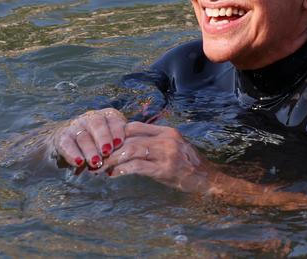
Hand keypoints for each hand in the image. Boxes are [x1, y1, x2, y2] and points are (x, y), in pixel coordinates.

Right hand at [54, 108, 127, 169]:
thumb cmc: (100, 140)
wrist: (71, 140)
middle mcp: (90, 118)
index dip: (117, 131)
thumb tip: (136, 150)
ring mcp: (76, 127)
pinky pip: (67, 144)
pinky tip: (79, 162)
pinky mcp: (63, 137)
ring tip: (96, 162)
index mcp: (106, 116)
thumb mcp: (113, 137)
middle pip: (97, 124)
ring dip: (90, 150)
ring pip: (83, 136)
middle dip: (103, 138)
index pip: (113, 120)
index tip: (120, 143)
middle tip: (107, 152)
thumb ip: (122, 141)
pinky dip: (72, 153)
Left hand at [102, 122, 218, 191]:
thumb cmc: (190, 166)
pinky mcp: (165, 169)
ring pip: (131, 150)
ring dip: (113, 159)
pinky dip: (122, 170)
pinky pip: (138, 167)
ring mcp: (167, 153)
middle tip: (96, 156)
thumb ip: (156, 144)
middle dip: (110, 147)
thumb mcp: (175, 148)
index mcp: (167, 132)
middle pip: (130, 137)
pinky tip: (114, 175)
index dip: (117, 133)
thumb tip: (129, 146)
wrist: (209, 180)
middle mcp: (167, 139)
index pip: (135, 126)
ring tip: (101, 167)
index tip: (104, 143)